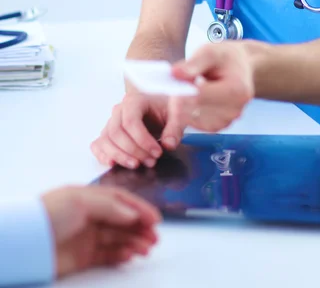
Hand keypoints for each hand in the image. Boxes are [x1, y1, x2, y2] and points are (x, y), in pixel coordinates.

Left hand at [41, 185, 160, 278]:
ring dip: (135, 241)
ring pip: (118, 238)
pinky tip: (131, 254)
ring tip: (147, 247)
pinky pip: (108, 255)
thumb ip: (110, 206)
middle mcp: (90, 216)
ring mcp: (87, 236)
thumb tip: (132, 214)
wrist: (27, 243)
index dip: (140, 208)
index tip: (156, 218)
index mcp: (89, 197)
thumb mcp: (81, 200)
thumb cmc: (50, 214)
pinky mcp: (84, 257)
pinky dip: (122, 255)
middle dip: (141, 227)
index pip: (121, 201)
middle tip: (155, 236)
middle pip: (122, 221)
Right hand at [91, 83, 185, 168]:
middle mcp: (119, 110)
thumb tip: (168, 144)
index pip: (131, 122)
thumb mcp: (176, 115)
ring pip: (106, 140)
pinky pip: (98, 144)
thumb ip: (175, 128)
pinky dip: (102, 155)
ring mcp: (111, 122)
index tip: (157, 152)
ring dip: (119, 156)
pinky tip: (113, 163)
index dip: (143, 140)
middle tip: (150, 161)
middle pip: (116, 132)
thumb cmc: (166, 108)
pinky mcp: (108, 134)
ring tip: (136, 165)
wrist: (160, 107)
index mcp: (135, 100)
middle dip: (133, 150)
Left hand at [169, 42, 254, 131]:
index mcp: (236, 90)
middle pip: (194, 110)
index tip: (173, 78)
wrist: (239, 66)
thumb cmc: (224, 57)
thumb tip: (174, 73)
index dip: (181, 89)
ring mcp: (227, 120)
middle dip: (179, 97)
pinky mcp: (218, 126)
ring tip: (185, 87)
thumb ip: (193, 63)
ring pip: (191, 120)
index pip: (199, 96)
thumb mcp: (210, 52)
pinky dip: (185, 113)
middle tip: (179, 81)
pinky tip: (187, 99)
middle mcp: (235, 110)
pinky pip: (194, 125)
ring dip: (181, 106)